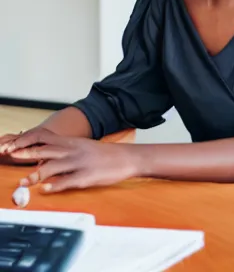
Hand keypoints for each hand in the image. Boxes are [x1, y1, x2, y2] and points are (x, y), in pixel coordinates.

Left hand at [7, 128, 136, 192]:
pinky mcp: (87, 177)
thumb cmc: (105, 154)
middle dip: (25, 154)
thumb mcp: (84, 146)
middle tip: (10, 156)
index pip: (45, 137)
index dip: (27, 140)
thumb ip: (66, 149)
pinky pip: (68, 182)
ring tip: (24, 181)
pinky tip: (46, 190)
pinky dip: (55, 186)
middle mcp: (74, 150)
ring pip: (53, 167)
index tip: (13, 145)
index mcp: (73, 142)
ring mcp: (80, 163)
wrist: (127, 158)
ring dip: (36, 175)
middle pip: (45, 151)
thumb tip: (45, 155)